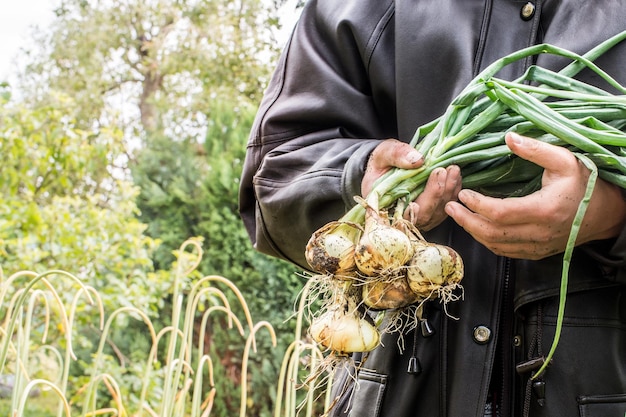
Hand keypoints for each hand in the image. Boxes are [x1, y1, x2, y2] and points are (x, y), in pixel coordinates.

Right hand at [362, 139, 460, 230]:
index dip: (414, 210)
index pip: (401, 215)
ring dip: (448, 192)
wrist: (386, 167)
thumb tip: (417, 159)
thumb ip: (397, 155)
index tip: (418, 200)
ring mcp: (419, 217)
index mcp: (385, 207)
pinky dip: (452, 193)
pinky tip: (456, 178)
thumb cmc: (382, 163)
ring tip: (453, 170)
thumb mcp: (383, 154)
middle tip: (444, 171)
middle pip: (424, 215)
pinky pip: (445, 208)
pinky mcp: (431, 212)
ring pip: (437, 213)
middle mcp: (403, 217)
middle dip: (436, 194)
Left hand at [444, 132, 625, 259]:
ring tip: (457, 216)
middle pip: (493, 234)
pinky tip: (476, 229)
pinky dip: (487, 241)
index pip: (501, 213)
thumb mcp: (564, 160)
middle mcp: (540, 233)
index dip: (478, 205)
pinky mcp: (537, 253)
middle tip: (449, 207)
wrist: (605, 214)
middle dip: (466, 221)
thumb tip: (509, 137)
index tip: (463, 194)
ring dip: (473, 232)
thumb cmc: (585, 184)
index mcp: (544, 210)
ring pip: (496, 246)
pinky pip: (506, 252)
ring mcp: (538, 246)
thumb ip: (535, 149)